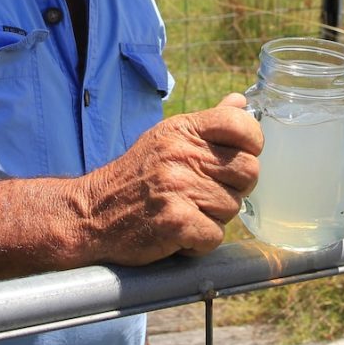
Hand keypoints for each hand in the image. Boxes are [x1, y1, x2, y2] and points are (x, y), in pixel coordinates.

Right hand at [80, 93, 261, 265]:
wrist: (91, 212)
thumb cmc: (136, 176)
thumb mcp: (167, 138)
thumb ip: (208, 122)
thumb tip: (241, 102)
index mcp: (183, 130)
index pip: (240, 123)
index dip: (252, 143)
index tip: (240, 157)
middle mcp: (180, 153)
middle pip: (248, 171)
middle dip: (235, 188)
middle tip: (208, 194)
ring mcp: (177, 186)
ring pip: (233, 207)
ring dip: (213, 217)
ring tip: (185, 212)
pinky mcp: (175, 221)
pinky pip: (215, 236)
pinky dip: (200, 243)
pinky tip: (180, 233)